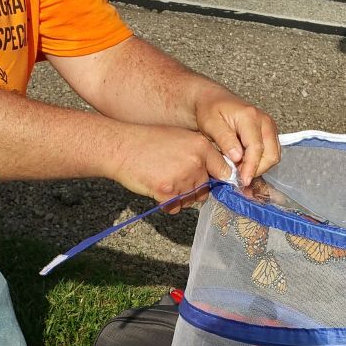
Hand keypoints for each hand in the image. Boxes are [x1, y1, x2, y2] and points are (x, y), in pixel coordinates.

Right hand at [109, 124, 233, 209]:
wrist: (121, 147)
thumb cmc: (148, 142)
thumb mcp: (180, 138)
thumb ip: (199, 153)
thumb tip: (217, 171)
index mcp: (201, 146)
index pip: (223, 170)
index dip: (219, 178)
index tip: (215, 183)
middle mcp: (195, 162)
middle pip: (205, 188)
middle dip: (193, 189)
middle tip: (174, 178)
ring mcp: (181, 178)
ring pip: (190, 199)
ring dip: (179, 196)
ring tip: (162, 179)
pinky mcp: (167, 192)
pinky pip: (175, 207)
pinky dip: (166, 203)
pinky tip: (155, 187)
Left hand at [194, 89, 279, 188]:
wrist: (214, 100)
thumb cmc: (210, 110)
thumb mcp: (211, 124)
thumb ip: (225, 140)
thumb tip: (238, 157)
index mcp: (250, 117)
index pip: (256, 148)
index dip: (250, 167)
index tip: (242, 180)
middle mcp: (264, 121)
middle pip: (271, 154)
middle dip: (257, 169)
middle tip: (238, 177)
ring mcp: (269, 127)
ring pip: (274, 155)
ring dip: (259, 167)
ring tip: (240, 170)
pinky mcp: (269, 133)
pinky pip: (271, 152)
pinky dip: (260, 162)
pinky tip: (245, 165)